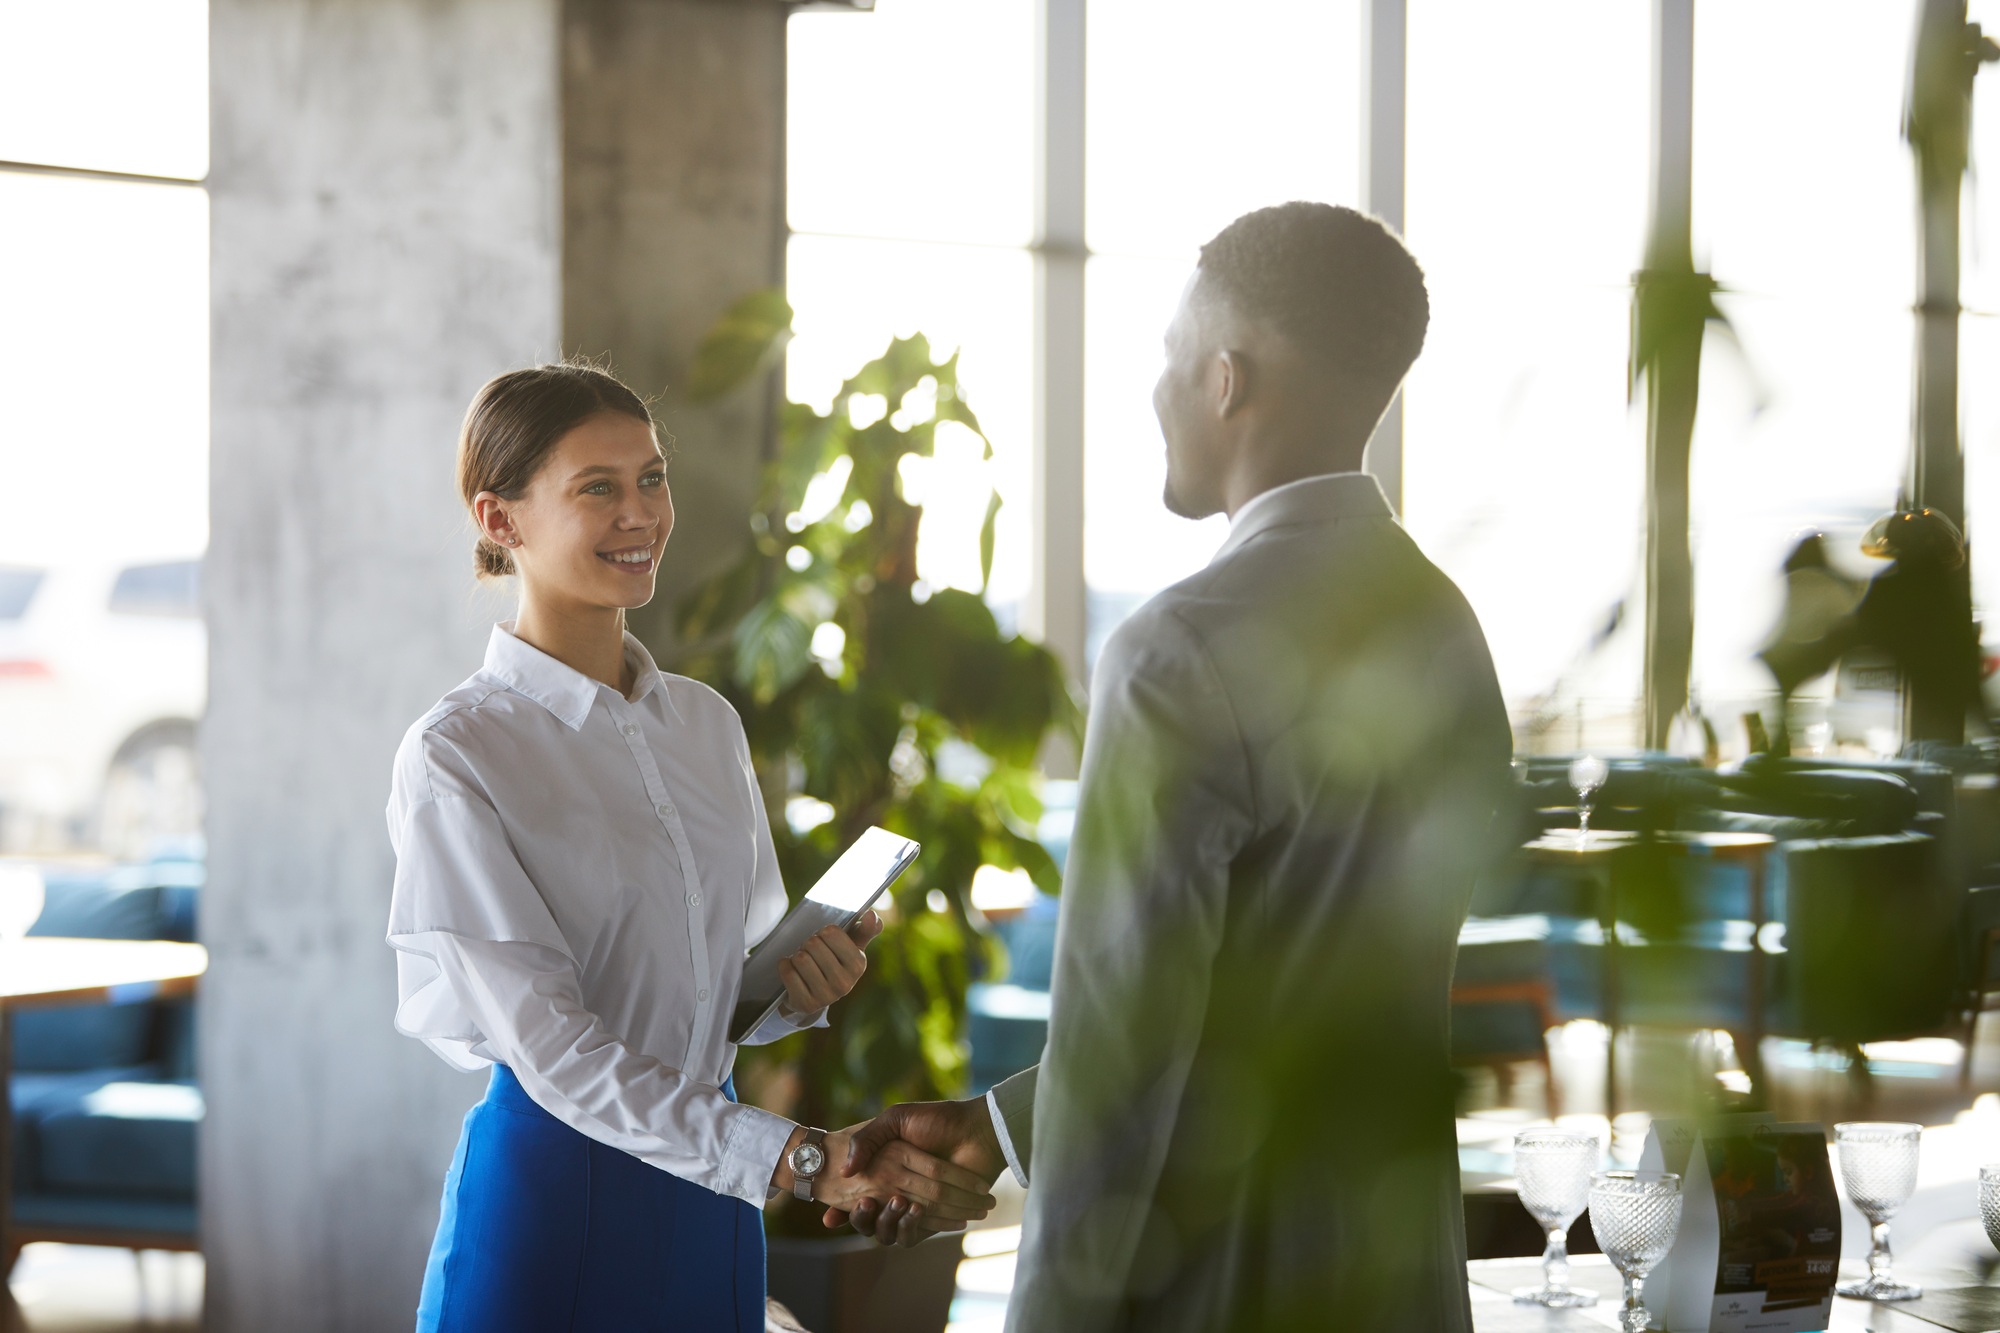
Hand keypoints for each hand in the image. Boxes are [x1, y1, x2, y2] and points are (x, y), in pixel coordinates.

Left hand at [778, 911, 881, 1017]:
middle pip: (813, 944)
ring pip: (800, 958)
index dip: (823, 932)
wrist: (815, 994)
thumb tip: (871, 915)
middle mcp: (845, 983)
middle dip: (808, 944)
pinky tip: (793, 971)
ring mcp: (826, 996)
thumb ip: (865, 929)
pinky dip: (785, 966)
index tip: (825, 940)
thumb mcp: (852, 946)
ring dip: (796, 956)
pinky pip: (788, 973)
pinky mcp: (806, 1004)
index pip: (831, 932)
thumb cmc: (835, 962)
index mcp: (858, 964)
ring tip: (804, 963)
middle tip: (812, 953)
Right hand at [821, 1098, 1005, 1246]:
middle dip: (860, 1216)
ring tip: (898, 1202)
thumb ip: (868, 1139)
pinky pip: (912, 1236)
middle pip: (868, 1217)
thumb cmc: (936, 1121)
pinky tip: (915, 1211)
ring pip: (887, 1231)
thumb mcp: (896, 1119)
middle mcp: (895, 1191)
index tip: (827, 1212)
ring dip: (886, 1223)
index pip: (854, 1193)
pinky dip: (911, 1228)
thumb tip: (845, 1170)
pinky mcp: (931, 1222)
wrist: (976, 1132)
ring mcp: (913, 1208)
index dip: (838, 1205)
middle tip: (864, 1202)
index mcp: (883, 1169)